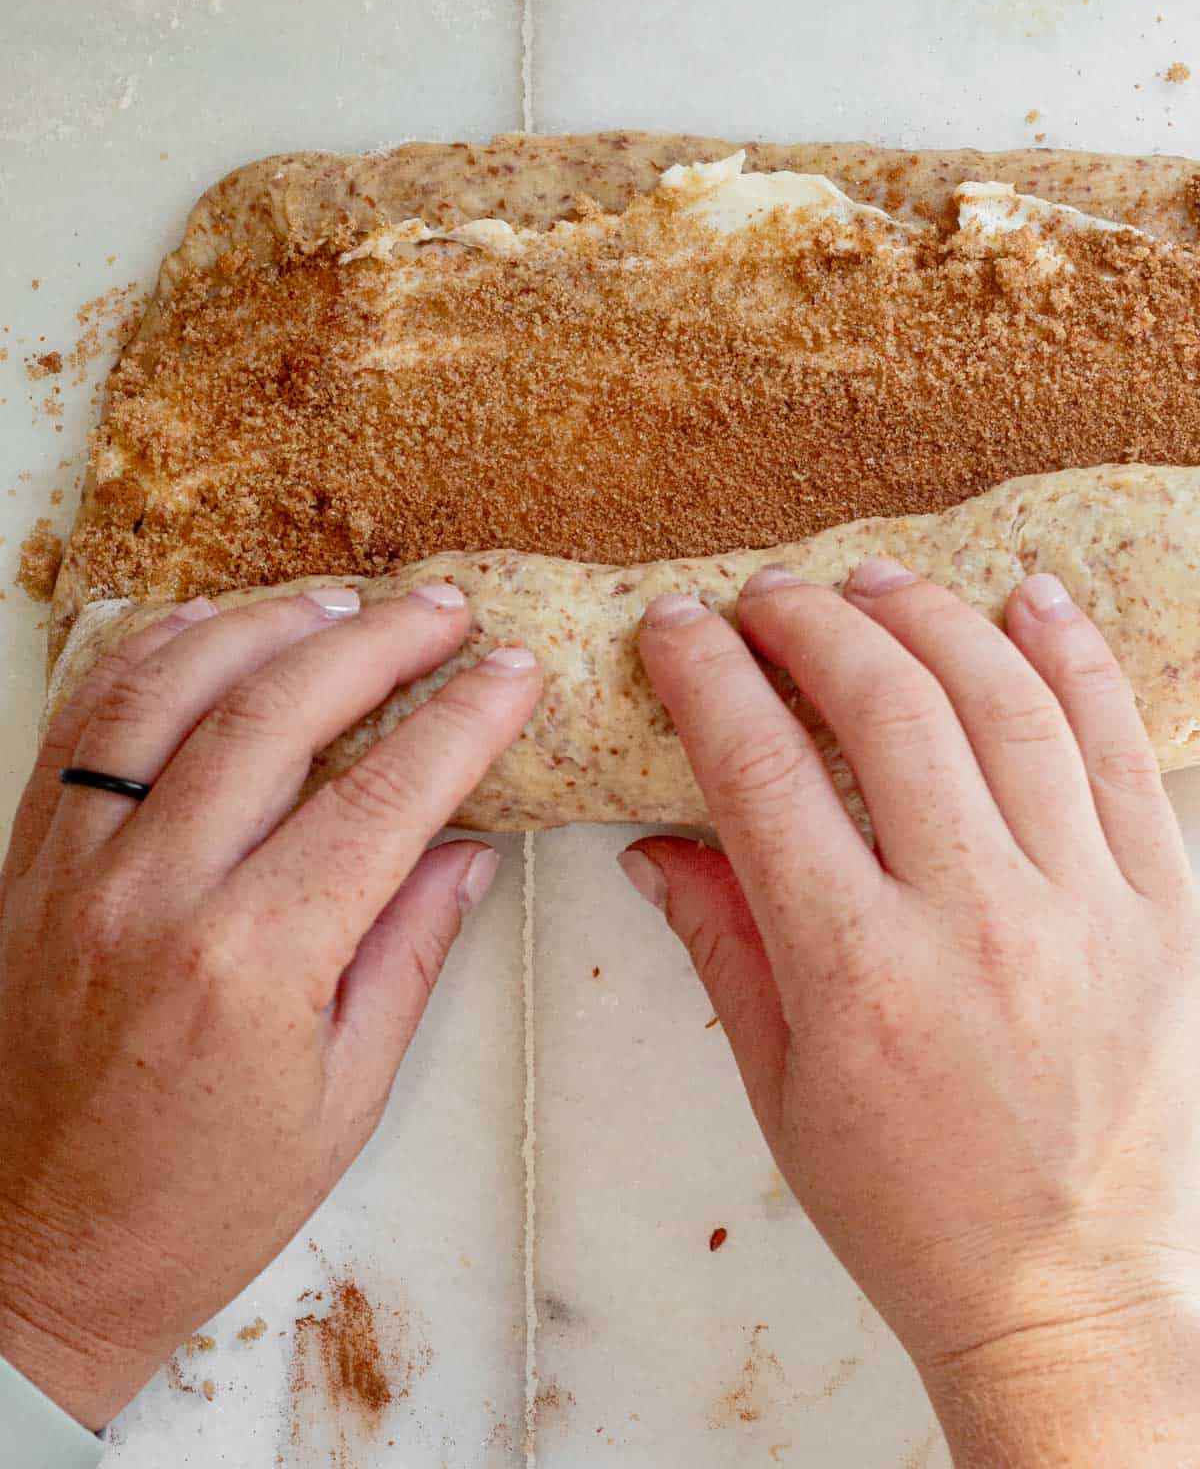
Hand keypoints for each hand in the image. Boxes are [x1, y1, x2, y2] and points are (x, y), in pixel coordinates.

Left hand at [0, 584, 540, 1429]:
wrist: (29, 1256)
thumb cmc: (193, 1204)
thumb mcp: (341, 1100)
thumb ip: (407, 953)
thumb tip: (466, 845)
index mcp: (250, 963)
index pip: (383, 796)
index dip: (463, 719)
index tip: (515, 670)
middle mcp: (154, 893)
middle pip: (277, 711)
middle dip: (377, 642)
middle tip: (444, 610)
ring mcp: (77, 868)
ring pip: (170, 688)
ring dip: (265, 625)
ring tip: (341, 602)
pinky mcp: (29, 862)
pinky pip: (85, 722)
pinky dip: (150, 655)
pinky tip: (209, 628)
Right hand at [628, 563, 1199, 1464]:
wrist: (1067, 1295)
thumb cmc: (908, 1206)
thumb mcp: (782, 1088)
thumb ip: (721, 945)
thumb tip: (656, 841)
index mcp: (860, 973)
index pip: (763, 771)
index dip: (709, 678)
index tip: (678, 628)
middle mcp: (977, 922)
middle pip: (887, 707)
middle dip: (809, 624)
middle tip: (767, 597)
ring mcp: (1087, 908)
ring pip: (1006, 703)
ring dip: (928, 619)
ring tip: (872, 583)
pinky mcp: (1165, 910)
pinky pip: (1121, 750)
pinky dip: (1075, 660)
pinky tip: (1030, 597)